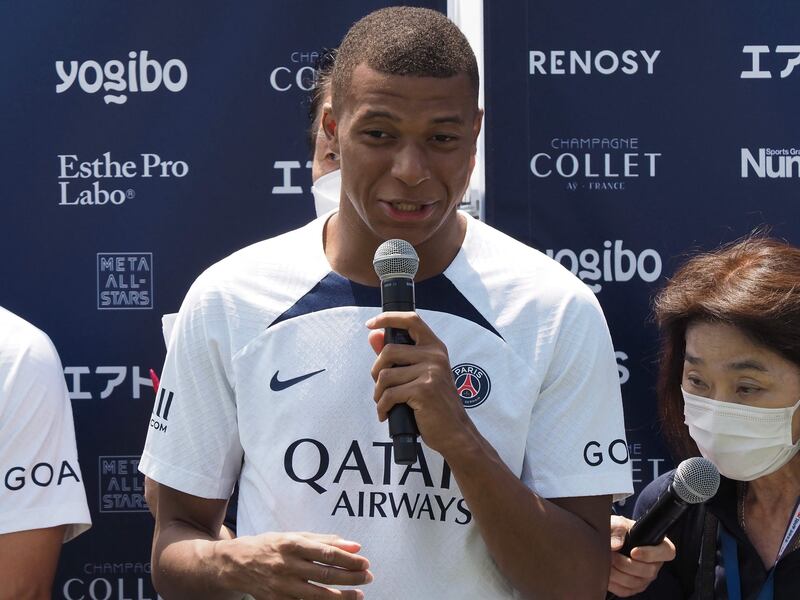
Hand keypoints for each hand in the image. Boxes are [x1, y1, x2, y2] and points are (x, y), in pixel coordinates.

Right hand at [226, 532, 371, 599]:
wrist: (237, 563)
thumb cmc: (271, 545)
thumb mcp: (295, 536)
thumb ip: (325, 540)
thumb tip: (354, 546)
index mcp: (292, 544)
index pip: (327, 553)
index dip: (349, 559)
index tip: (365, 562)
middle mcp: (286, 565)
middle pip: (325, 575)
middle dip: (351, 578)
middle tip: (368, 577)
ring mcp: (281, 586)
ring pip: (317, 595)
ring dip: (341, 597)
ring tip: (358, 595)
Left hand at [366, 312, 472, 455]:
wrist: (454, 432)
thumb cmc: (435, 403)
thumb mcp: (419, 374)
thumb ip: (397, 354)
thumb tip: (373, 335)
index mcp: (435, 348)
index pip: (411, 320)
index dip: (388, 318)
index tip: (371, 324)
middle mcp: (435, 356)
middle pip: (388, 351)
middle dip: (376, 371)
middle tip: (380, 387)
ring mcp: (431, 372)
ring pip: (385, 375)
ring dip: (378, 393)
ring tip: (384, 403)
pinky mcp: (424, 390)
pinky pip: (389, 394)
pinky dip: (382, 407)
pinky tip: (386, 414)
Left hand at [608, 515, 674, 596]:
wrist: (607, 541)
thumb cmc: (617, 531)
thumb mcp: (618, 524)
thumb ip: (618, 530)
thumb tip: (616, 544)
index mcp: (658, 545)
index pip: (667, 552)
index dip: (651, 554)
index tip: (633, 552)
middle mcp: (655, 564)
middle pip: (649, 571)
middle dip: (626, 564)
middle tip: (612, 555)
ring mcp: (645, 578)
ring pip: (636, 582)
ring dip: (617, 573)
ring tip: (606, 562)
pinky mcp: (633, 588)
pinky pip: (625, 591)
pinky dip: (614, 583)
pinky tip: (606, 572)